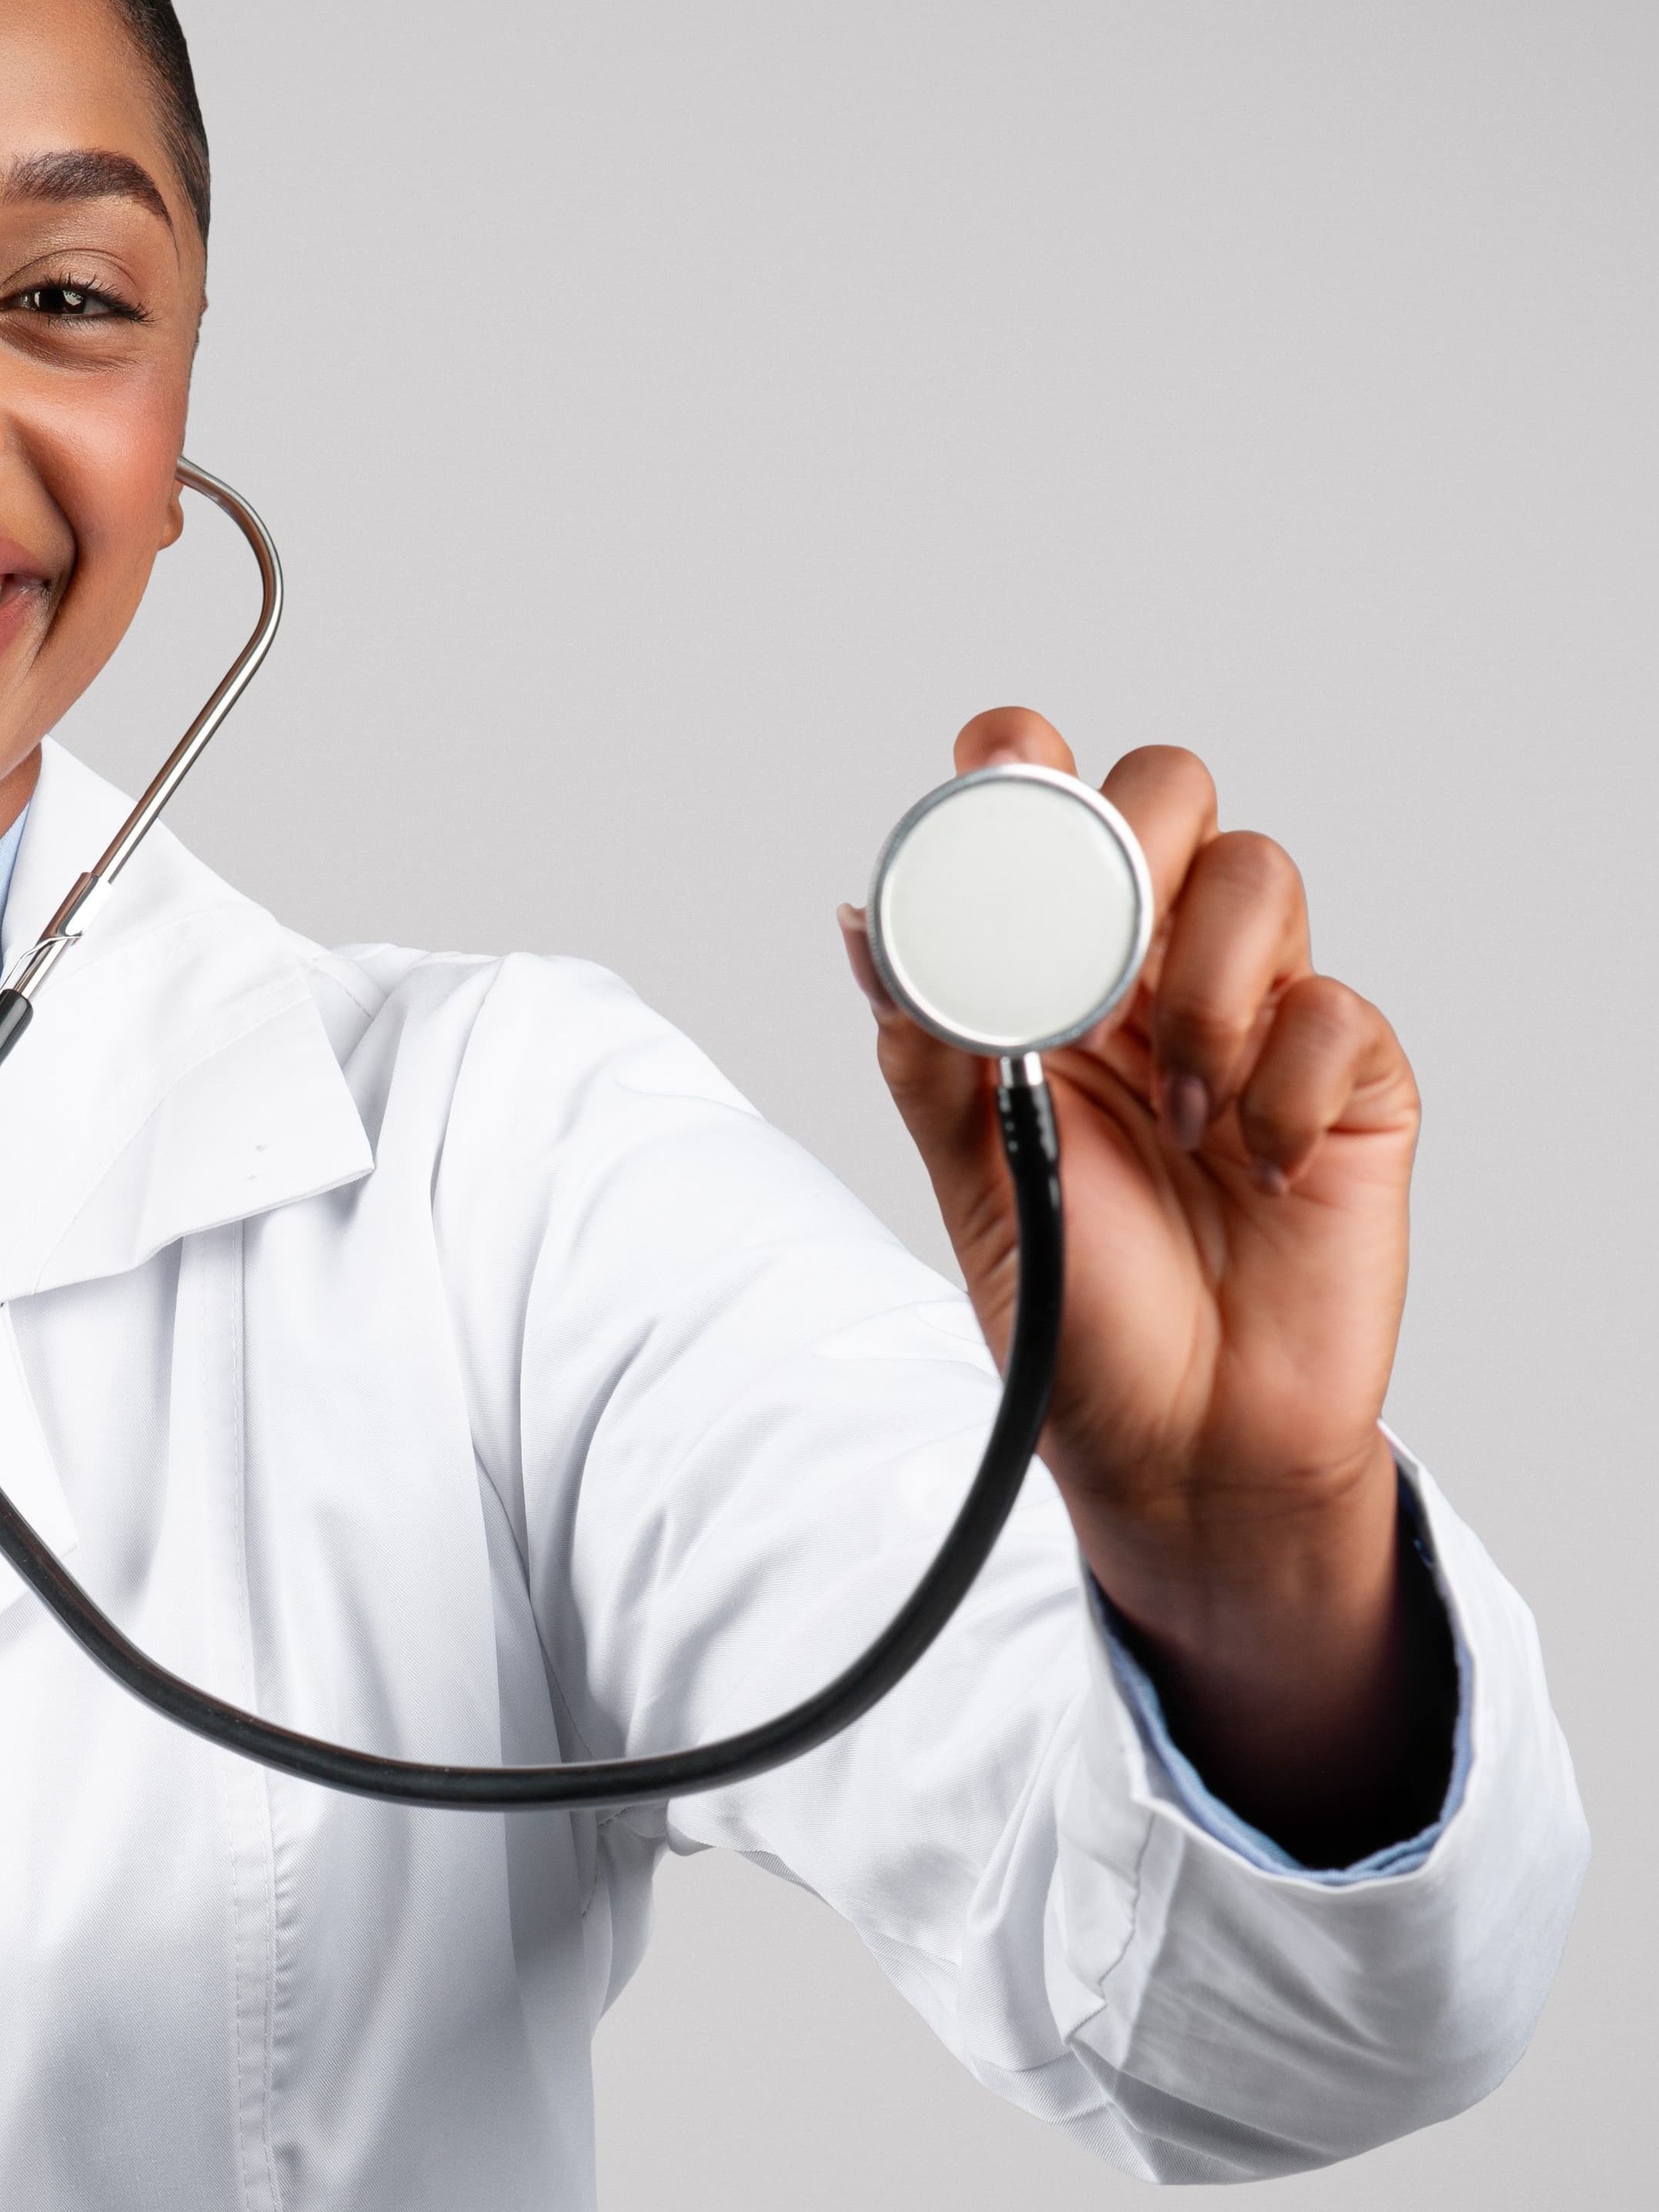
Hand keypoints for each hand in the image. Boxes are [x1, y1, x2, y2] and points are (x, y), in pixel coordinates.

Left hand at [841, 708, 1450, 1862]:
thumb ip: (927, 1049)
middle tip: (1102, 964)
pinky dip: (1280, 1087)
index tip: (1000, 772)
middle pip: (1169, 792)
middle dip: (1132, 845)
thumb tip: (861, 923)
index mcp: (1046, 978)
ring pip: (1260, 873)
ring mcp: (1258, 1016)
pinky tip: (1251, 1171)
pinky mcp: (1351, 1079)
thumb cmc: (1076, 1313)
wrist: (1179, 1446)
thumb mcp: (968, 1178)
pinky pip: (1335, 1007)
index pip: (1041, 812)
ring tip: (1180, 1114)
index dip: (1021, 764)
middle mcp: (1151, 973)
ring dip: (1206, 984)